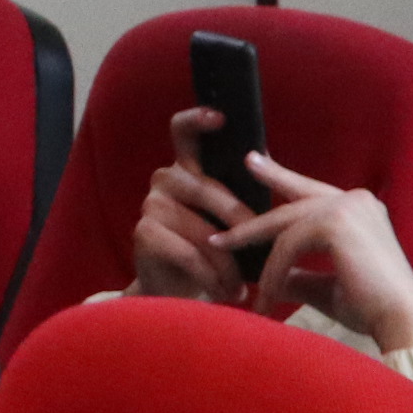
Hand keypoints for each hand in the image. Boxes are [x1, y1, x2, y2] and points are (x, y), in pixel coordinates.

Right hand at [130, 107, 250, 300]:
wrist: (178, 295)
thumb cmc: (215, 254)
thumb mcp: (232, 222)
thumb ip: (244, 194)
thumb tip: (268, 164)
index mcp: (187, 170)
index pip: (183, 132)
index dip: (197, 120)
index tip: (220, 117)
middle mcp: (164, 179)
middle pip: (205, 187)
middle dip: (239, 220)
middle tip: (265, 250)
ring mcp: (150, 204)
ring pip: (202, 228)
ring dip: (229, 263)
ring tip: (242, 286)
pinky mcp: (143, 232)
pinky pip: (188, 252)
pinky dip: (212, 276)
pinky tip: (224, 291)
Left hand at [223, 152, 412, 355]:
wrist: (401, 325)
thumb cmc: (370, 309)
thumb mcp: (326, 284)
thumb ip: (298, 273)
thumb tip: (268, 277)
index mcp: (361, 211)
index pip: (312, 193)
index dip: (283, 180)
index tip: (256, 164)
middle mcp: (357, 202)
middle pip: (296, 196)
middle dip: (264, 182)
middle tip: (241, 163)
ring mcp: (348, 208)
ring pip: (284, 224)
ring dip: (251, 241)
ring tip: (219, 244)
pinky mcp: (335, 223)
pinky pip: (287, 243)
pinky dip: (272, 268)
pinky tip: (263, 292)